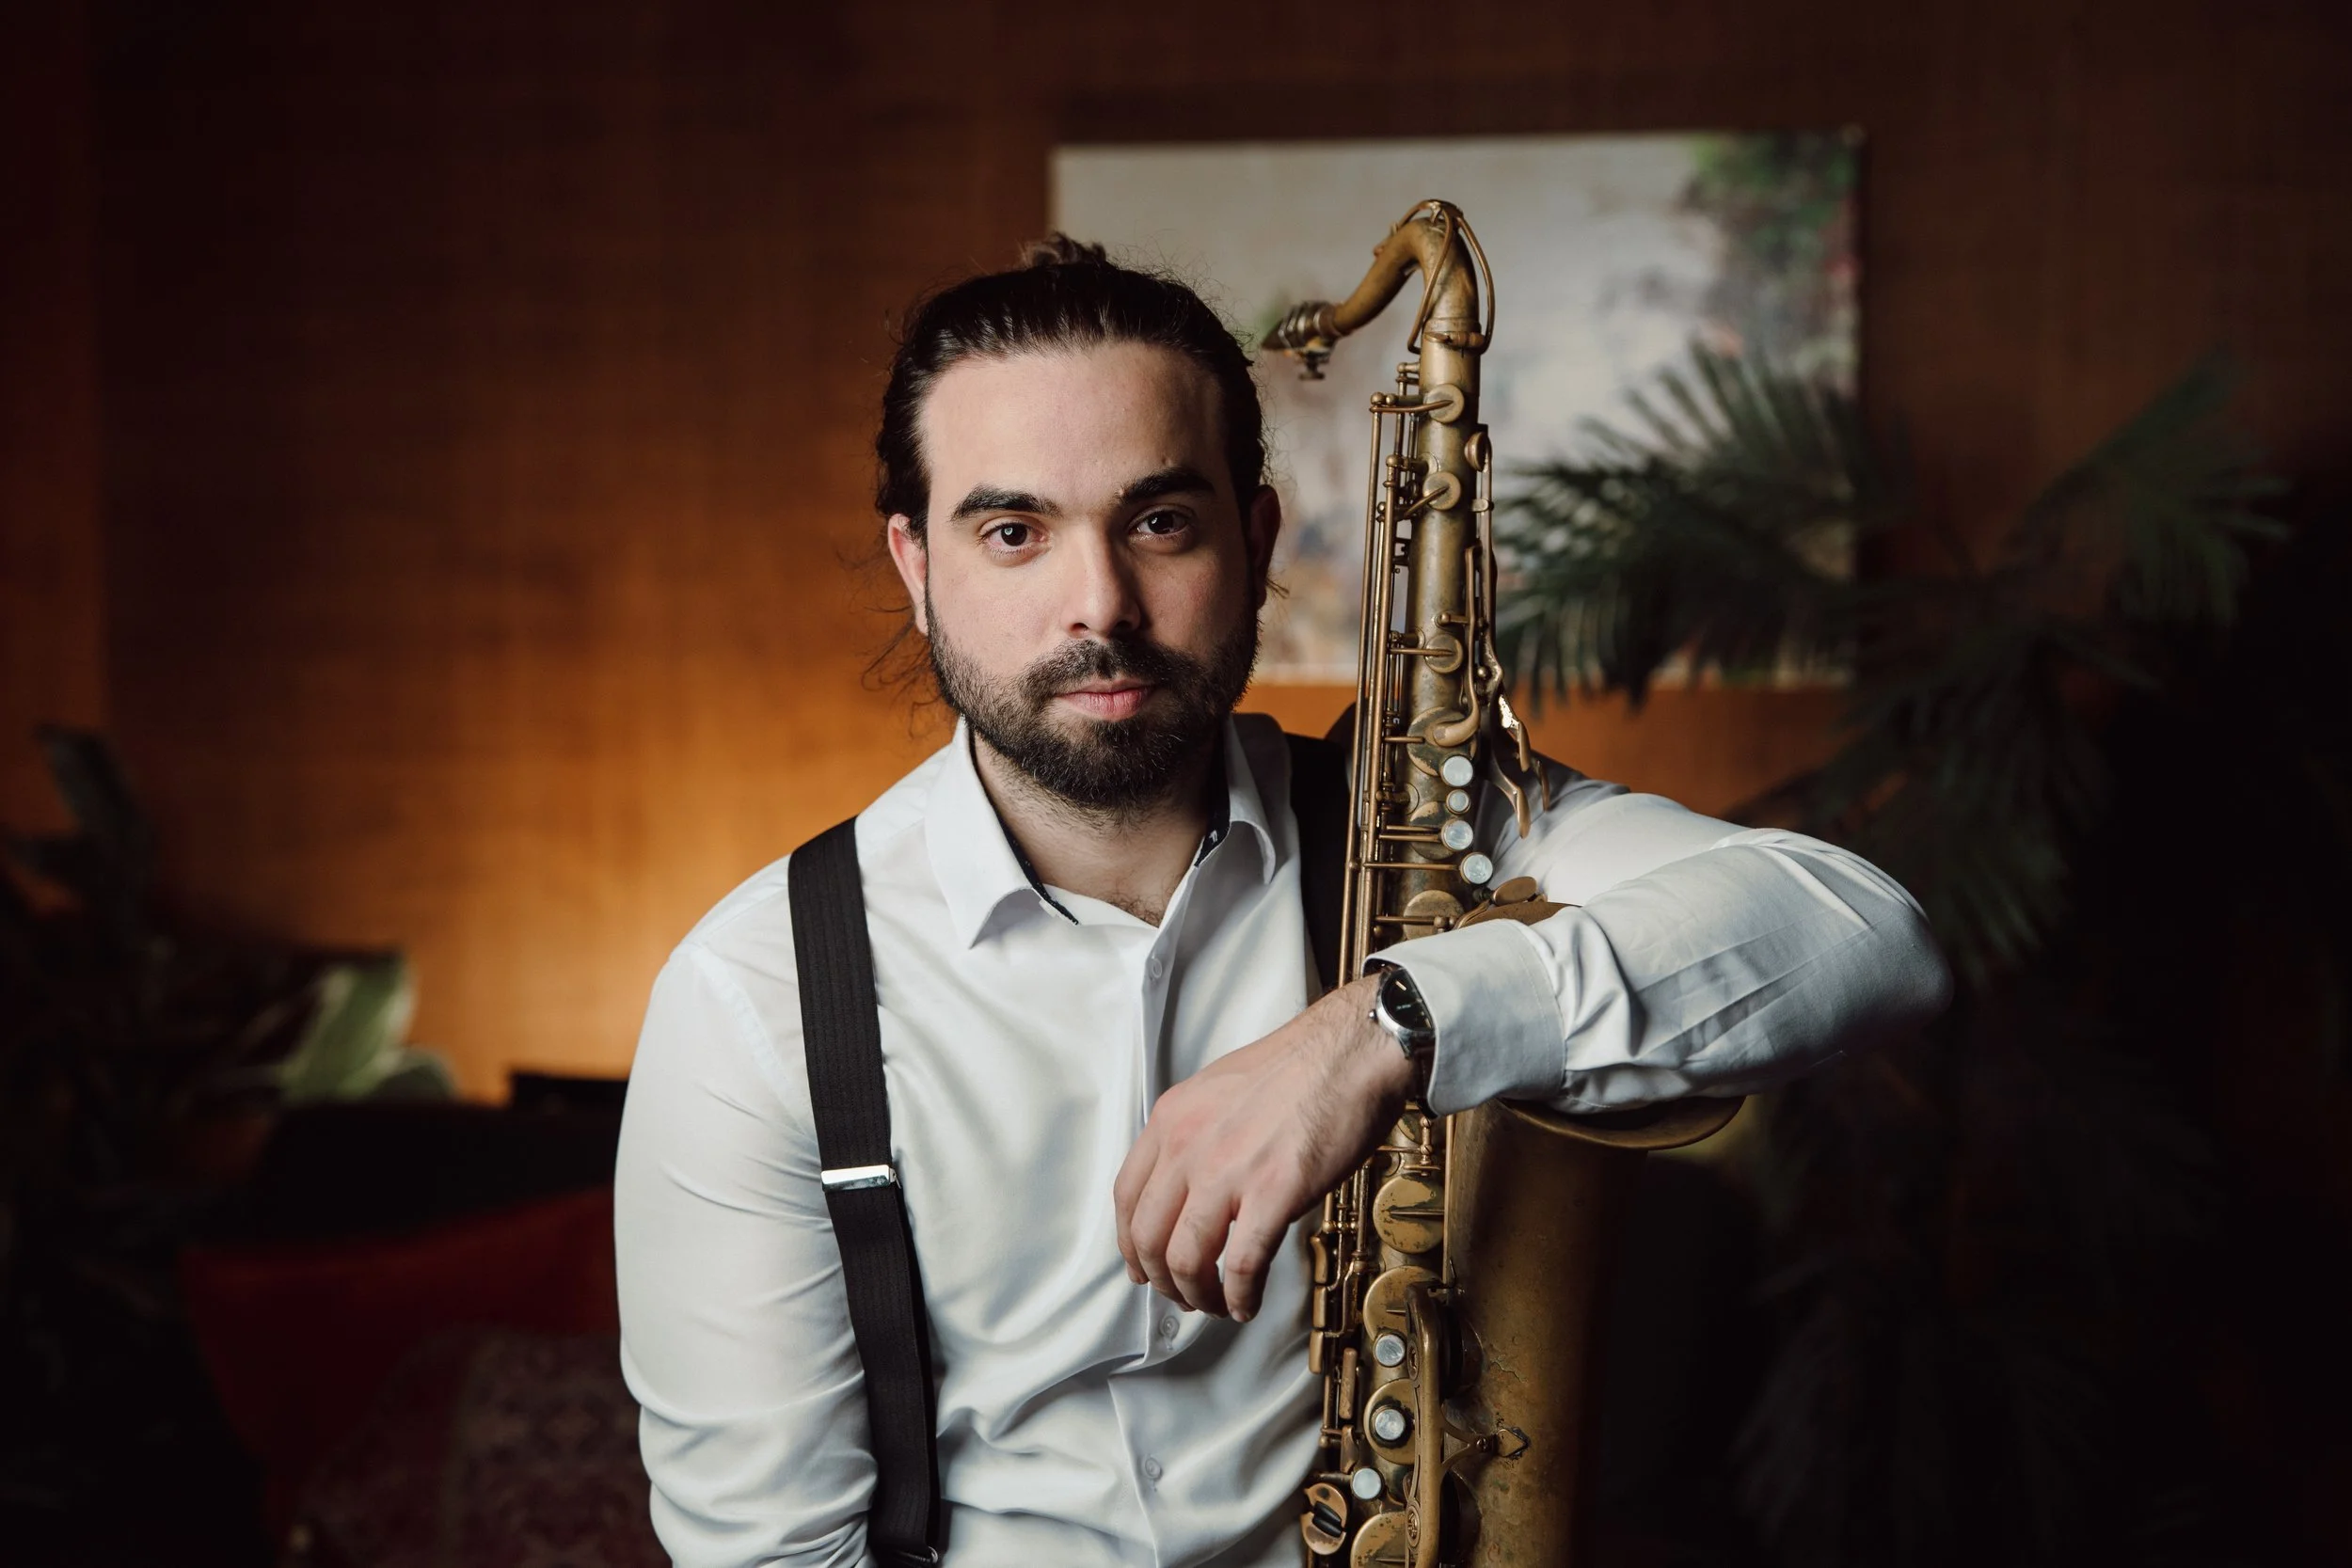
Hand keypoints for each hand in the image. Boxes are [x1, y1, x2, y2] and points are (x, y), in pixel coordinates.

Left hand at [1112, 975, 1416, 1322]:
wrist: (1351, 1051)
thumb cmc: (1302, 1066)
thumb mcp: (1220, 1089)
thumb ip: (1195, 1134)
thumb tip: (1190, 1182)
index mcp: (1172, 1118)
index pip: (1126, 1197)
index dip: (1131, 1245)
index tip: (1144, 1266)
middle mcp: (1188, 1145)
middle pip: (1148, 1237)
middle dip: (1161, 1281)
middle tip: (1182, 1295)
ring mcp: (1228, 1170)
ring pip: (1185, 1259)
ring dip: (1197, 1295)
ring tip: (1216, 1305)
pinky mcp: (1273, 1192)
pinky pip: (1241, 1265)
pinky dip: (1239, 1296)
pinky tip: (1247, 1302)